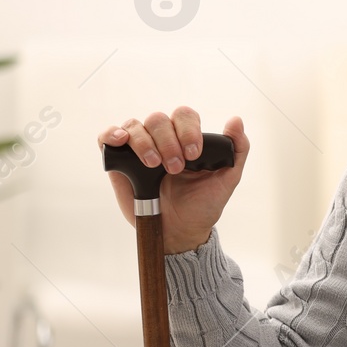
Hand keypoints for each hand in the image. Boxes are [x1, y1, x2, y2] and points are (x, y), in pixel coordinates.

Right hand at [98, 108, 248, 253]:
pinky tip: (121, 141)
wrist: (180, 231)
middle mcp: (163, 139)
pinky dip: (111, 134)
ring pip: (135, 126)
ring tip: (155, 166)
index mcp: (187, 138)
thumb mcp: (229, 177)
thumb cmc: (203, 204)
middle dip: (168, 142)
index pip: (184, 116)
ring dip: (145, 143)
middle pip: (158, 119)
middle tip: (176, 167)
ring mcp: (139, 149)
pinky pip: (108, 138)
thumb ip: (238, 148)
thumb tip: (236, 120)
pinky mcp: (120, 162)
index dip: (188, 130)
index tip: (194, 154)